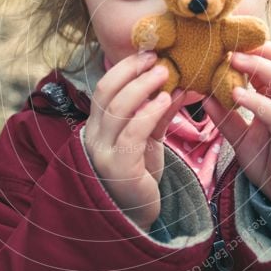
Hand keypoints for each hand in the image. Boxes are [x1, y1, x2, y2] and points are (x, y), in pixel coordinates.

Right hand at [84, 52, 187, 230]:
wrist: (136, 217)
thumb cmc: (139, 176)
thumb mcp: (149, 139)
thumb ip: (157, 114)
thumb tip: (176, 86)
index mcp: (97, 127)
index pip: (104, 89)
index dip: (124, 68)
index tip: (147, 53)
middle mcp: (94, 137)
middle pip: (106, 93)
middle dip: (131, 71)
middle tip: (157, 58)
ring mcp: (103, 153)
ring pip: (117, 109)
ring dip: (143, 86)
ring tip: (166, 73)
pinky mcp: (118, 168)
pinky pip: (132, 133)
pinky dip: (149, 113)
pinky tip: (166, 101)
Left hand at [203, 42, 270, 204]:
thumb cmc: (270, 161)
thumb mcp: (242, 138)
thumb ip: (226, 118)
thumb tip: (203, 94)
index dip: (259, 49)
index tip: (231, 40)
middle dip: (263, 51)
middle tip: (233, 44)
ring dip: (261, 69)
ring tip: (233, 61)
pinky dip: (259, 103)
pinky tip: (238, 96)